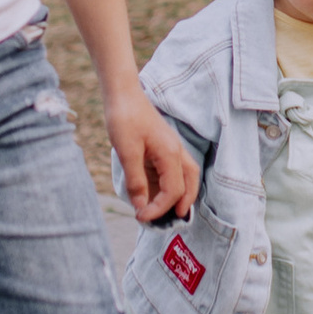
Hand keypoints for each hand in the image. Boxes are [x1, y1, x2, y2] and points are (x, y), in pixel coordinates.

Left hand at [108, 87, 198, 223]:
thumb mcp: (127, 151)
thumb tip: (141, 205)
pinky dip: (167, 184)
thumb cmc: (124, 118)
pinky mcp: (162, 146)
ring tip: (166, 211)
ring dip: (178, 194)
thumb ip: (135, 180)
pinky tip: (154, 193)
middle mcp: (175, 152)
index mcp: (170, 154)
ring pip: (184, 176)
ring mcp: (170, 148)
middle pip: (190, 183)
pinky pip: (171, 170)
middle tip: (171, 220)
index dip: (159, 208)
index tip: (140, 216)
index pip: (173, 190)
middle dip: (183, 203)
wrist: (122, 93)